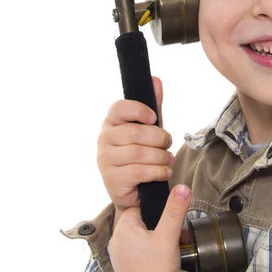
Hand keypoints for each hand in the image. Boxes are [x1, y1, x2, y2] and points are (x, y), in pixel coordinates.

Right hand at [96, 76, 173, 222]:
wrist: (136, 192)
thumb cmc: (142, 155)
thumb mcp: (149, 129)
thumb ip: (153, 105)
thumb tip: (155, 79)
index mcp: (111, 122)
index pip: (119, 107)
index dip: (139, 110)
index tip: (154, 118)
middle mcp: (104, 139)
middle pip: (135, 132)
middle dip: (159, 138)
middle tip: (168, 144)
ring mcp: (105, 160)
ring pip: (139, 153)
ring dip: (161, 157)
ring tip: (168, 160)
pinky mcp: (112, 180)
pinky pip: (139, 171)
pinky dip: (158, 171)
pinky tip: (164, 172)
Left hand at [108, 183, 191, 271]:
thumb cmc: (159, 269)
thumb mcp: (169, 235)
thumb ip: (175, 209)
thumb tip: (182, 186)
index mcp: (122, 229)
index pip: (140, 207)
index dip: (159, 211)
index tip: (172, 219)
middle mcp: (116, 241)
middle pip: (142, 222)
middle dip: (162, 226)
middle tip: (178, 234)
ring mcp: (118, 257)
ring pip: (141, 237)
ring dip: (158, 238)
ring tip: (174, 247)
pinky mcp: (124, 270)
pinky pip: (138, 252)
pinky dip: (151, 251)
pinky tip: (164, 259)